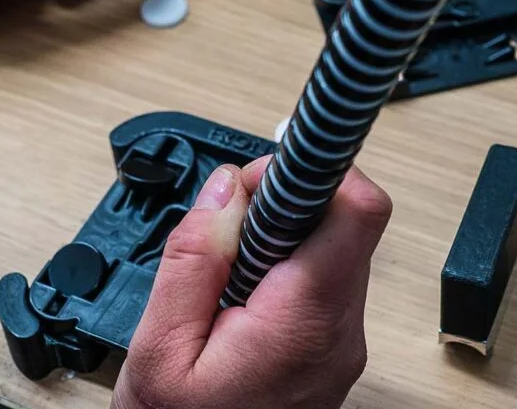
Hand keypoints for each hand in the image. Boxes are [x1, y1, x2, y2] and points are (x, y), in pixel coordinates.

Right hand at [112, 156, 391, 408]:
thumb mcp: (159, 349)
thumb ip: (193, 260)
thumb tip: (226, 189)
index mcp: (303, 321)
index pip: (357, 209)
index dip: (314, 169)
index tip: (268, 167)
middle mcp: (340, 329)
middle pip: (343, 221)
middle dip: (282, 205)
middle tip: (225, 231)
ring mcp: (342, 339)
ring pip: (330, 247)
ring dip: (277, 239)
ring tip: (223, 277)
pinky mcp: (333, 345)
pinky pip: (319, 279)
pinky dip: (281, 268)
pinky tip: (237, 300)